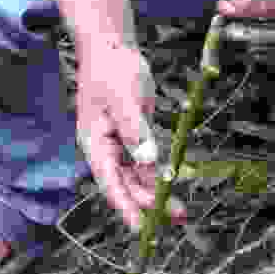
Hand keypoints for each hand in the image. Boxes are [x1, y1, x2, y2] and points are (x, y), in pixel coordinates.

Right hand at [76, 40, 187, 234]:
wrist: (112, 46)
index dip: (125, 206)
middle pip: (126, 184)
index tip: (140, 227)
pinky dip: (160, 173)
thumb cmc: (111, 69)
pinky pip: (147, 161)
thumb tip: (148, 161)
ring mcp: (119, 142)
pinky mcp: (134, 134)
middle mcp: (105, 148)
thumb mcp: (124, 100)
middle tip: (174, 218)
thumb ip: (136, 133)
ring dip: (157, 192)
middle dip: (148, 204)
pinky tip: (175, 182)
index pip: (110, 182)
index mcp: (95, 143)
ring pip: (138, 176)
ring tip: (180, 211)